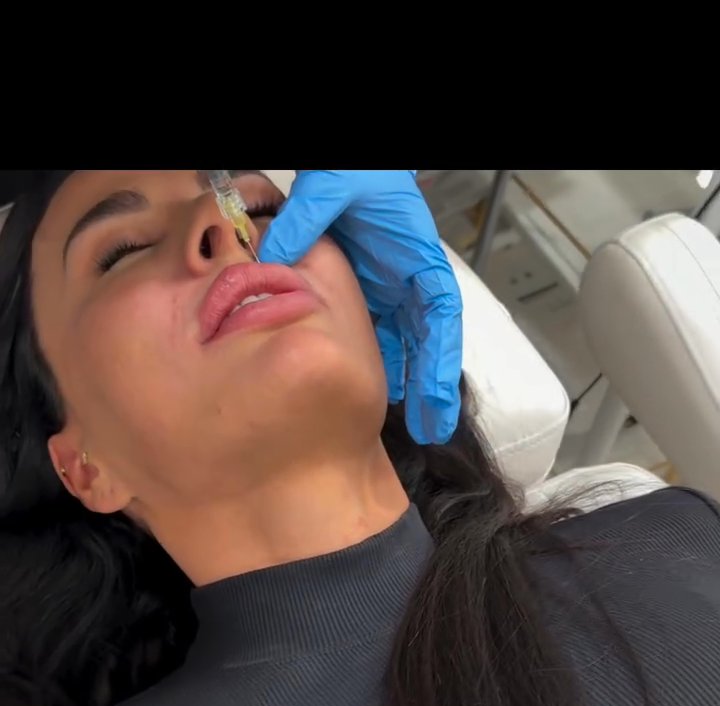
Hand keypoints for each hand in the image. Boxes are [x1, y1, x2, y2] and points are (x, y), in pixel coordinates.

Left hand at [258, 170, 462, 444]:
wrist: (354, 164)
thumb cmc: (359, 169)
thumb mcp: (335, 184)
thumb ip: (309, 216)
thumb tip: (274, 255)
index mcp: (419, 260)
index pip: (440, 316)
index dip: (439, 360)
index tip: (437, 398)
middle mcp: (409, 282)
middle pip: (427, 343)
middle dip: (431, 388)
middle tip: (430, 430)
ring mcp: (390, 292)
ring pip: (401, 346)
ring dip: (403, 385)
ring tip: (407, 427)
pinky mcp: (366, 295)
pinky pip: (369, 336)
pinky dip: (369, 366)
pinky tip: (358, 396)